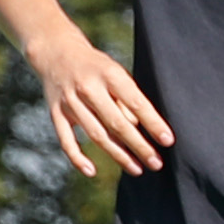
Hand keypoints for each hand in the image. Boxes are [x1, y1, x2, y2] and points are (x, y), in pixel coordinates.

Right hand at [33, 39, 172, 177]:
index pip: (136, 103)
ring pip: (96, 134)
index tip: (167, 140)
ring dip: (118, 155)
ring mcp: (70, 101)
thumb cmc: (96, 67)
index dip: (153, 123)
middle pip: (117, 124)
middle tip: (156, 163)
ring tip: (137, 169)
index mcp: (109, 75)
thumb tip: (137, 128)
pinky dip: (77, 157)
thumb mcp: (115, 72)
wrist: (56, 51)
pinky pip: (66, 140)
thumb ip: (126, 98)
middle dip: (139, 146)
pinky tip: (92, 171)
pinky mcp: (55, 112)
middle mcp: (88, 88)